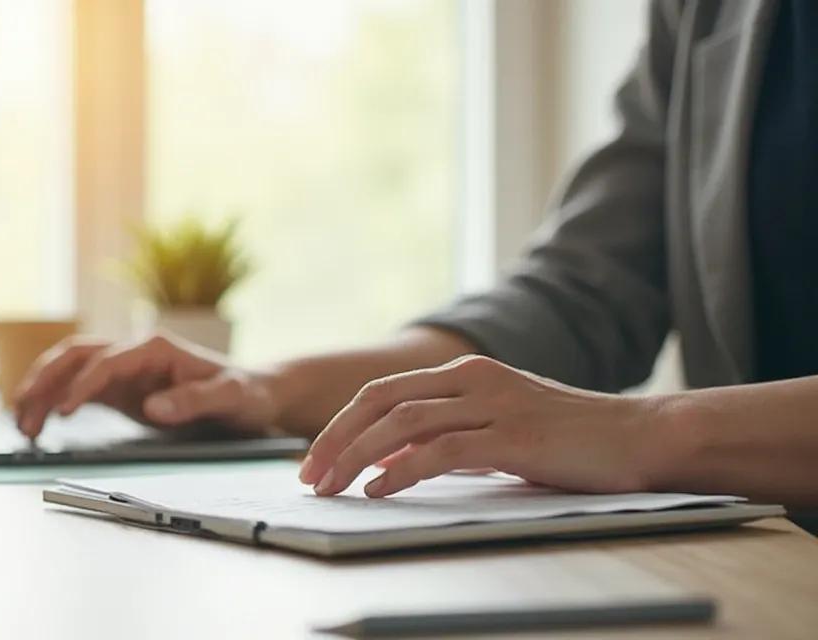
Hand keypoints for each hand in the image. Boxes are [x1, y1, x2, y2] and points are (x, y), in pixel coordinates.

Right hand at [13, 333, 279, 438]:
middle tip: (21, 410)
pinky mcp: (120, 389)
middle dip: (44, 379)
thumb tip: (152, 407)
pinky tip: (38, 424)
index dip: (82, 385)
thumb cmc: (245, 393)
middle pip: (75, 356)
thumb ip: (193, 400)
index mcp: (155, 347)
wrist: (253, 394)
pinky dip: (54, 403)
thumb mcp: (230, 397)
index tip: (63, 410)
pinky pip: (78, 391)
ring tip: (21, 425)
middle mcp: (133, 352)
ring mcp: (123, 370)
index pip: (107, 361)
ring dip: (41, 391)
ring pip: (69, 371)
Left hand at [299, 355, 660, 497]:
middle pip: (379, 401)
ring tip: (333, 487)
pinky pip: (441, 450)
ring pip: (402, 423)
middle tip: (309, 477)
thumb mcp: (494, 434)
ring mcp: (493, 404)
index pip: (382, 393)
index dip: (340, 425)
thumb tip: (386, 462)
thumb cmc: (569, 441)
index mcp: (466, 372)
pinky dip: (402, 469)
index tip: (315, 460)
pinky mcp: (513, 435)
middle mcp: (473, 379)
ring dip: (357, 456)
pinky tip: (381, 489)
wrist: (641, 437)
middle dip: (335, 439)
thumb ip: (444, 441)